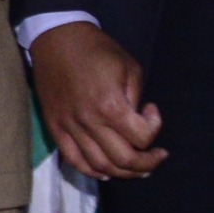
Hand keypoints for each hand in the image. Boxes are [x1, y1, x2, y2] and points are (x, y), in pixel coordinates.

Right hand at [29, 20, 163, 178]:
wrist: (56, 39)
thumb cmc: (96, 50)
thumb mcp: (129, 66)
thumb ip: (136, 98)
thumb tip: (137, 120)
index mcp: (110, 105)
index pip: (141, 137)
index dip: (155, 128)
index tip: (152, 111)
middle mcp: (90, 122)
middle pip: (123, 160)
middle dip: (147, 163)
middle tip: (157, 156)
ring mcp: (70, 128)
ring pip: (99, 166)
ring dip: (123, 173)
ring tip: (137, 168)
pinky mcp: (56, 129)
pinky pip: (74, 161)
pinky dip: (92, 171)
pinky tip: (106, 171)